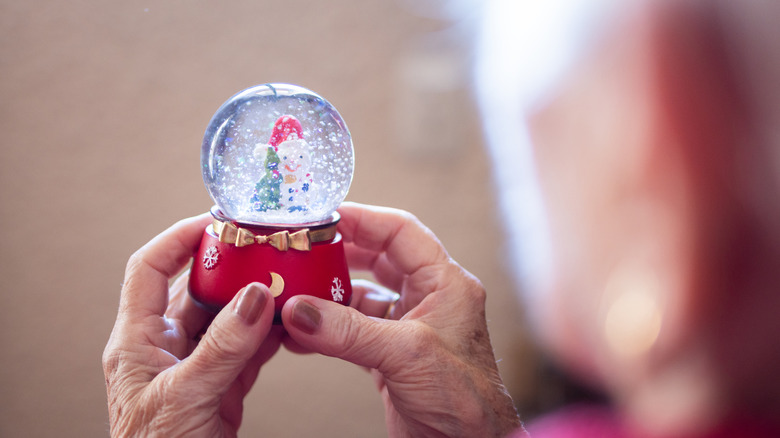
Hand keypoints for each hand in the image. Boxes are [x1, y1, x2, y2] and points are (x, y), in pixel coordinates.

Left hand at [103, 214, 281, 436]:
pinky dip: (270, 333)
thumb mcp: (186, 397)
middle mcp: (165, 346)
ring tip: (287, 281)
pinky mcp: (221, 384)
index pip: (150, 268)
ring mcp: (195, 364)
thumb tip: (254, 296)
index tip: (217, 223)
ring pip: (228, 316)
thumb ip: (223, 346)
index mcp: (137, 341)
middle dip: (231, 267)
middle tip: (265, 249)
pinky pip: (248, 346)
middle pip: (196, 288)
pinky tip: (291, 323)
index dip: (179, 238)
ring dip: (256, 300)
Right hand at [281, 203, 523, 436]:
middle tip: (303, 250)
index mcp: (446, 283)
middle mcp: (430, 298)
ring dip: (329, 295)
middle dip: (340, 254)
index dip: (363, 219)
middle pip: (379, 258)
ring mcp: (411, 327)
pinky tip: (302, 334)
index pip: (402, 232)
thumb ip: (349, 331)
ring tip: (295, 293)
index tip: (323, 217)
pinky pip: (356, 329)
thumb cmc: (465, 399)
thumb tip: (299, 310)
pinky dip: (329, 329)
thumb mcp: (405, 355)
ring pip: (364, 295)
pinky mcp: (394, 355)